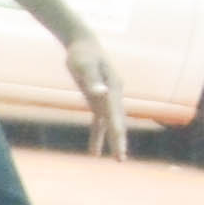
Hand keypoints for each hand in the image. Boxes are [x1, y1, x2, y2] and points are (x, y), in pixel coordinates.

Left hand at [68, 33, 129, 159]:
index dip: (117, 132)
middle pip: (117, 122)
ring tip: (118, 159)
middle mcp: (114, 97)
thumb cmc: (82, 54)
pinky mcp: (97, 101)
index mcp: (113, 90)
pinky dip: (97, 135)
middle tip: (121, 159)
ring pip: (111, 124)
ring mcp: (107, 100)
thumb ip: (92, 80)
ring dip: (113, 141)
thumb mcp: (84, 66)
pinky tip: (94, 151)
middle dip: (119, 141)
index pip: (115, 116)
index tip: (119, 147)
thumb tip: (101, 93)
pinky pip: (99, 122)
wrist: (83, 45)